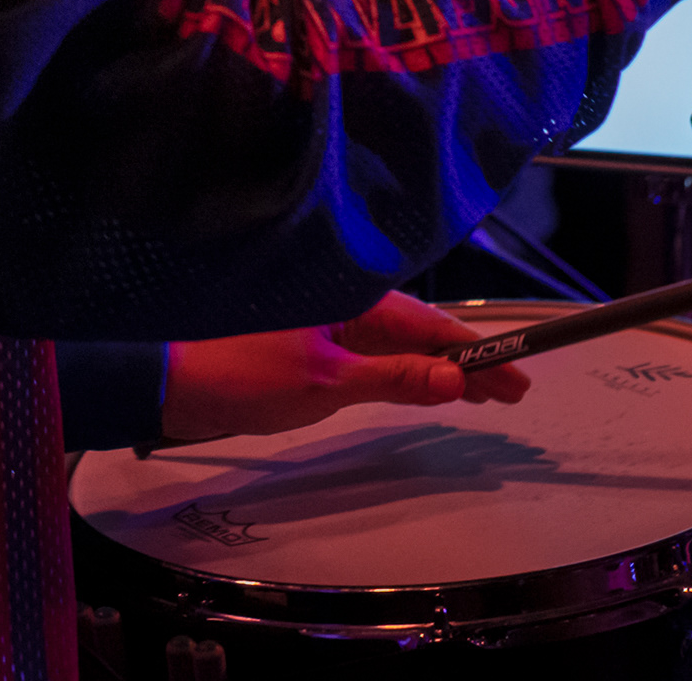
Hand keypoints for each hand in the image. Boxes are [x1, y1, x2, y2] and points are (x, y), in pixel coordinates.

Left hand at [158, 292, 528, 442]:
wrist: (172, 383)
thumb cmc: (238, 371)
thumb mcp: (327, 383)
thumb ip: (394, 379)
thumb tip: (454, 380)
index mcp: (351, 297)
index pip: (432, 326)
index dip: (480, 353)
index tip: (519, 374)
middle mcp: (343, 302)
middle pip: (422, 332)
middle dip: (469, 362)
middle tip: (513, 392)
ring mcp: (327, 325)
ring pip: (400, 344)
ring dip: (439, 369)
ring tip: (482, 394)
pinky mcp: (311, 346)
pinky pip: (373, 356)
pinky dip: (405, 372)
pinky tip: (421, 387)